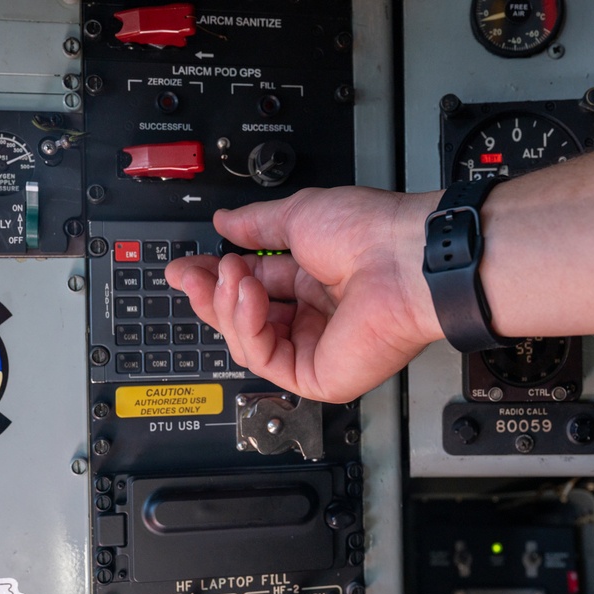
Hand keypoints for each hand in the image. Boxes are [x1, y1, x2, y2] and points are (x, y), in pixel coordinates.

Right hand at [165, 186, 443, 402]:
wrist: (405, 258)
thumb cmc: (371, 234)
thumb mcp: (298, 217)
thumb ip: (256, 225)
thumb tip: (225, 222)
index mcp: (314, 280)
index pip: (252, 288)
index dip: (217, 278)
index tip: (188, 266)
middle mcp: (316, 317)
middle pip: (244, 319)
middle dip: (214, 295)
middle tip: (191, 274)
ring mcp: (317, 348)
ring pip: (248, 342)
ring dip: (230, 306)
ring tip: (233, 274)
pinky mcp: (319, 376)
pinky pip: (265, 359)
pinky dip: (249, 327)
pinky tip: (249, 295)